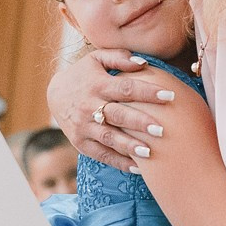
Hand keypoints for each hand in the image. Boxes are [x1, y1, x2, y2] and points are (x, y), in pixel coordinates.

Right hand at [47, 50, 175, 171]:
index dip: (148, 92)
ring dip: (130, 146)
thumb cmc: (84, 75)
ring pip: (109, 138)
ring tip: (150, 153)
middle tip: (162, 130)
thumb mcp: (97, 59)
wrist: (54, 94)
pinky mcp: (81, 143)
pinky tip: (138, 168)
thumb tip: (144, 63)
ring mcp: (84, 127)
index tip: (170, 96)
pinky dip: (119, 162)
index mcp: (97, 85)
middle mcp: (89, 106)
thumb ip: (120, 58)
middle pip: (118, 115)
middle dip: (140, 122)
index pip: (126, 89)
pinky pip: (102, 155)